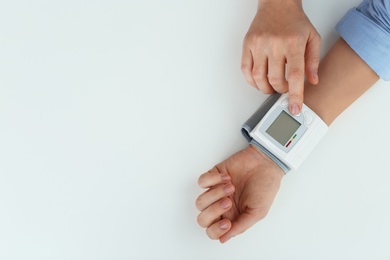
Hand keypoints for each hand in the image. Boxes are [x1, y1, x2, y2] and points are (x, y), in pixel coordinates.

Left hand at [195, 145, 283, 242]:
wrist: (266, 164)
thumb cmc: (265, 188)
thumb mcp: (258, 212)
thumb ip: (240, 226)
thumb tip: (223, 239)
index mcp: (231, 218)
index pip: (212, 231)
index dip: (215, 230)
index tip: (227, 223)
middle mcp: (220, 206)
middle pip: (202, 219)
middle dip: (213, 211)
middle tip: (228, 202)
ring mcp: (215, 191)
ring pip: (200, 202)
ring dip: (215, 194)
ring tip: (231, 186)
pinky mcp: (213, 176)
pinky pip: (201, 182)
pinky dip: (212, 180)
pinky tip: (227, 177)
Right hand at [241, 0, 320, 114]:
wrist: (277, 4)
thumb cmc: (295, 22)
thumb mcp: (313, 38)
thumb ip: (313, 61)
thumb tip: (313, 81)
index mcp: (293, 43)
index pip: (294, 76)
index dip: (295, 95)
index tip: (295, 108)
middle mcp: (274, 44)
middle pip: (275, 80)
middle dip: (280, 90)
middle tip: (284, 88)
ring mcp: (258, 44)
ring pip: (258, 78)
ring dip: (265, 88)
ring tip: (271, 86)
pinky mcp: (247, 45)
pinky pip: (245, 70)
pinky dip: (251, 81)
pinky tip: (259, 80)